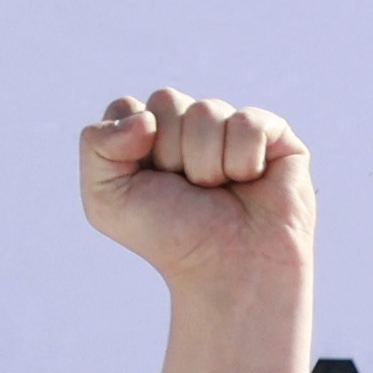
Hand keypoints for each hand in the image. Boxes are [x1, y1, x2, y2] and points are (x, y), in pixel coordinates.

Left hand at [77, 85, 312, 288]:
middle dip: (170, 153)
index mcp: (147, 133)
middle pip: (167, 100)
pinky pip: (249, 123)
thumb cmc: (168, 237)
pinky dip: (243, 161)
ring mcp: (232, 127)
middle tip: (188, 190)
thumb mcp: (106, 198)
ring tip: (218, 191)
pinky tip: (248, 183)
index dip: (130, 147)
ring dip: (206, 164)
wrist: (227, 272)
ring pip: (207, 111)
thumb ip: (96, 144)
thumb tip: (145, 118)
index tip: (147, 185)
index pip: (127, 106)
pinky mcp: (275, 136)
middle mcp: (189, 124)